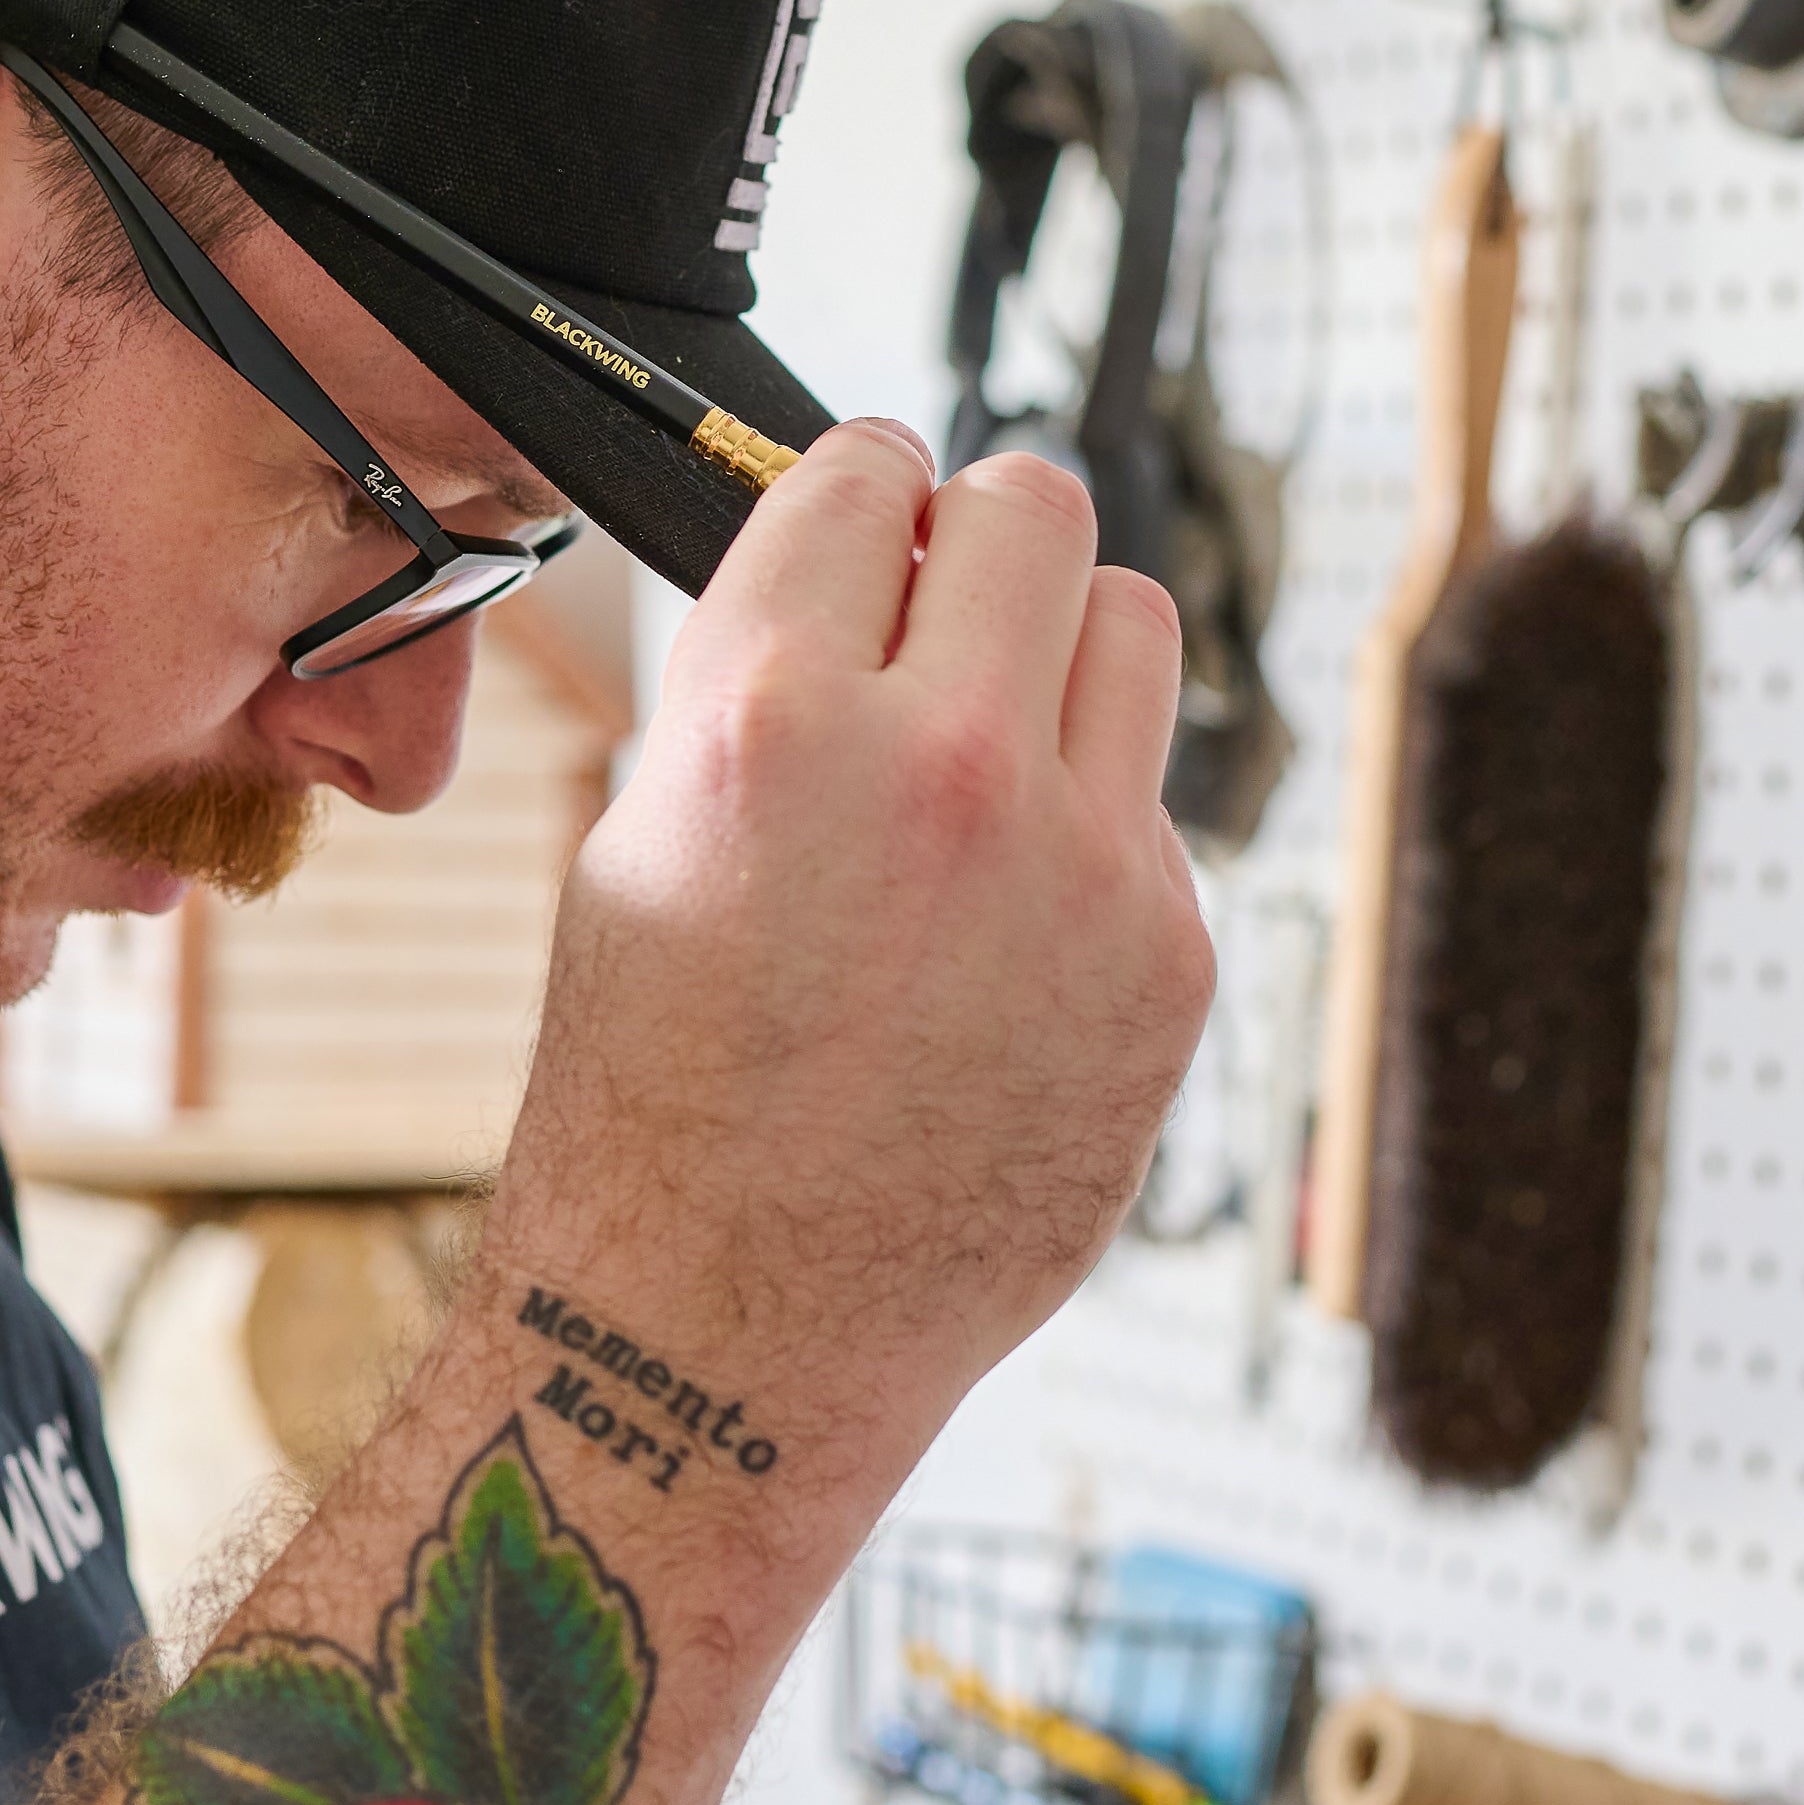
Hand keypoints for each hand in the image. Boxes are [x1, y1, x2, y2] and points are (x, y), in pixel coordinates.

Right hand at [492, 420, 1212, 1473]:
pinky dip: (1089, 821)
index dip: (859, 485)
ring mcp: (1080, 867)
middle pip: (1037, 504)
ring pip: (1133, 623)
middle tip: (938, 604)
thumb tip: (859, 576)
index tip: (867, 514)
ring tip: (983, 749)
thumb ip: (758, 685)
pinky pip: (1155, 802)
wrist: (728, 1334)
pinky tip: (1004, 920)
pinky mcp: (1168, 959)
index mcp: (769, 720)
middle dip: (975, 536)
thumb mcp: (635, 846)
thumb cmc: (652, 1103)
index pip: (868, 471)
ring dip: (1056, 651)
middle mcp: (941, 769)